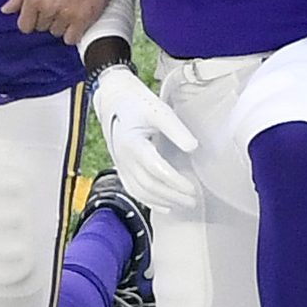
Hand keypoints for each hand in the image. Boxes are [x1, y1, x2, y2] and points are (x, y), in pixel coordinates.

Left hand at [1, 0, 119, 43]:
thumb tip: (5, 10)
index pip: (24, 26)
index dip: (31, 20)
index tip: (39, 14)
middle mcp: (47, 8)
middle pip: (41, 28)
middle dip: (47, 19)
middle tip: (58, 4)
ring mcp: (65, 15)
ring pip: (56, 33)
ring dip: (61, 24)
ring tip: (68, 7)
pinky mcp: (81, 19)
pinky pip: (71, 38)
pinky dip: (73, 32)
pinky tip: (76, 19)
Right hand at [90, 66, 197, 212]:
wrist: (113, 100)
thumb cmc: (137, 103)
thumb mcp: (158, 110)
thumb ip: (175, 129)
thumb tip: (193, 147)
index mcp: (133, 143)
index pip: (156, 169)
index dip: (175, 181)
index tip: (192, 187)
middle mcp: (124, 157)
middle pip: (149, 184)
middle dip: (172, 195)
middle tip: (193, 199)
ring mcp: (121, 164)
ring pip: (141, 191)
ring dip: (164, 201)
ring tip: (184, 204)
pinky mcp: (121, 167)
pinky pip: (133, 190)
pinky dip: (149, 201)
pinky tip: (165, 207)